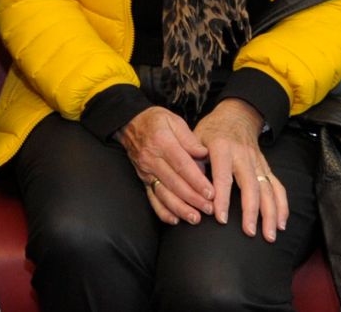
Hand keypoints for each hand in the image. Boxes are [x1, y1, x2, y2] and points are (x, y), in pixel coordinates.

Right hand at [118, 106, 216, 224]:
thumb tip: (204, 153)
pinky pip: (151, 198)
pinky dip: (162, 211)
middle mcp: (152, 158)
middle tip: (209, 209)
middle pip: (174, 182)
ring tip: (195, 218)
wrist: (129, 123)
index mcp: (162, 141)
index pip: (182, 164)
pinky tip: (175, 219)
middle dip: (193, 198)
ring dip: (180, 208)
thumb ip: (189, 138)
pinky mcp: (143, 179)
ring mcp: (146, 171)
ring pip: (163, 193)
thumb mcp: (174, 120)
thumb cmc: (156, 121)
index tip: (211, 192)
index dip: (197, 180)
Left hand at [189, 98, 286, 241]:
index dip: (223, 198)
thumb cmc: (211, 130)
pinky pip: (277, 186)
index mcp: (222, 147)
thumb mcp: (195, 138)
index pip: (223, 176)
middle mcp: (242, 155)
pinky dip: (282, 205)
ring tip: (269, 235)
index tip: (221, 218)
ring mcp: (257, 161)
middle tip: (248, 232)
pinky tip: (281, 223)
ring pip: (267, 188)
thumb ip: (192, 160)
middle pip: (250, 185)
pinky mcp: (266, 167)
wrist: (236, 115)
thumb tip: (189, 185)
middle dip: (251, 210)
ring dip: (270, 213)